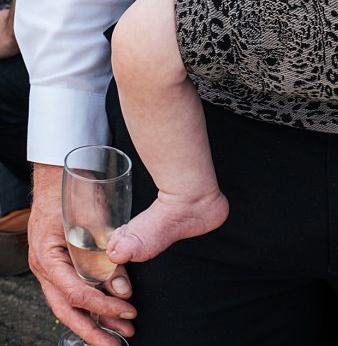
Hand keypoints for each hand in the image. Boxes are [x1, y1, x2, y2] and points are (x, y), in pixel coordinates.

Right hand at [29, 164, 136, 345]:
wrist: (61, 174)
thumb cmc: (72, 191)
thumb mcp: (92, 221)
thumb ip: (107, 255)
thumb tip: (122, 287)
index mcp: (47, 257)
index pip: (76, 293)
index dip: (103, 305)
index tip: (126, 311)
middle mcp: (45, 268)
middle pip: (67, 309)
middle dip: (93, 330)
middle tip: (117, 343)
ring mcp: (50, 268)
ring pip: (70, 304)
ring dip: (95, 320)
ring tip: (119, 333)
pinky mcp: (60, 264)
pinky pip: (73, 291)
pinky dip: (91, 304)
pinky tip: (107, 313)